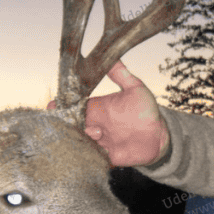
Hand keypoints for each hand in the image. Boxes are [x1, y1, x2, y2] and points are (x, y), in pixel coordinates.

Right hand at [51, 61, 168, 166]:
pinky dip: (90, 154)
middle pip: (71, 126)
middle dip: (66, 124)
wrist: (160, 135)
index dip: (61, 106)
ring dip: (83, 138)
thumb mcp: (135, 88)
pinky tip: (98, 149)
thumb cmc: (146, 111)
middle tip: (75, 121)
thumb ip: (121, 74)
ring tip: (97, 132)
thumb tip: (111, 56)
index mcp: (97, 109)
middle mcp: (95, 125)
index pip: (73, 107)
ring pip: (80, 141)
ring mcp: (100, 141)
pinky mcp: (106, 156)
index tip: (53, 105)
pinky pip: (92, 157)